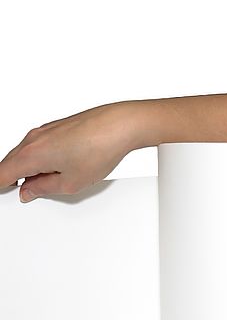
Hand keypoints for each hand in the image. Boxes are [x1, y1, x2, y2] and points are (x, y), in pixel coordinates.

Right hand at [0, 103, 134, 202]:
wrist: (121, 125)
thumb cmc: (100, 148)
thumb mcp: (71, 183)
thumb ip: (44, 189)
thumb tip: (29, 191)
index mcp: (31, 155)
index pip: (1, 175)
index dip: (0, 188)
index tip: (5, 194)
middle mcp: (33, 139)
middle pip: (10, 163)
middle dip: (14, 180)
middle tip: (26, 193)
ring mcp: (44, 130)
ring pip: (25, 153)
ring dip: (30, 168)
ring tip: (50, 181)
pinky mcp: (56, 127)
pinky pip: (39, 146)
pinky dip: (42, 158)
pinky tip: (59, 166)